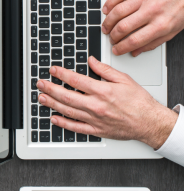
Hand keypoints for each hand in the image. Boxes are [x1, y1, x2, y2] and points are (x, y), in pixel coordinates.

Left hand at [36, 56, 177, 148]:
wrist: (150, 122)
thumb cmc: (139, 102)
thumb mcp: (124, 79)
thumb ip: (105, 69)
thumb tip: (91, 60)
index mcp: (103, 91)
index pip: (76, 80)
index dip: (61, 74)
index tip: (53, 70)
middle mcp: (96, 105)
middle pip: (67, 96)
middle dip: (51, 88)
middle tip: (40, 83)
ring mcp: (95, 119)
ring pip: (68, 111)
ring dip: (52, 104)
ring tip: (41, 98)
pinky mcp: (96, 130)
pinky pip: (76, 127)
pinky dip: (63, 123)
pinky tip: (54, 118)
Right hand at [102, 0, 183, 55]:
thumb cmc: (183, 9)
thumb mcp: (173, 30)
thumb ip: (153, 42)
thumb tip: (136, 51)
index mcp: (161, 25)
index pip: (134, 40)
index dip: (121, 48)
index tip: (116, 49)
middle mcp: (152, 11)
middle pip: (123, 27)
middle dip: (113, 36)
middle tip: (111, 38)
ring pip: (118, 11)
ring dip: (108, 22)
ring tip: (106, 26)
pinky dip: (110, 3)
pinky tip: (106, 9)